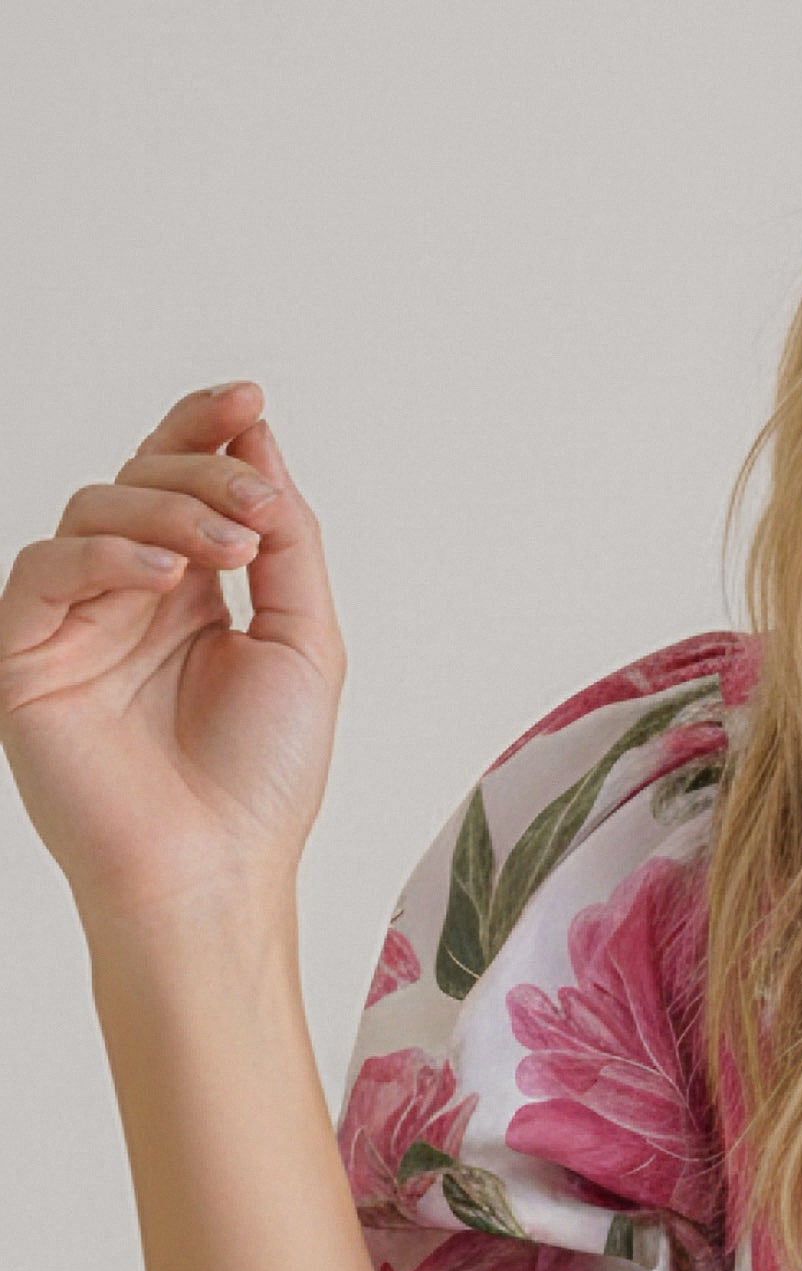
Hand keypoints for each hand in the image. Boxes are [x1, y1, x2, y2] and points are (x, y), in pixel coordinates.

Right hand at [0, 380, 343, 943]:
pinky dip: (106, 556)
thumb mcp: (304, 640)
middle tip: (255, 509)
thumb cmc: (261, 778)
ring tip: (228, 552)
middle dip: (204, 477)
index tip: (249, 400)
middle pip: (141, 482)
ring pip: (94, 512)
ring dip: (168, 513)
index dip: (207, 431)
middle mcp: (127, 599)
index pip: (183, 484)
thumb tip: (258, 439)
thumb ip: (286, 540)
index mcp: (191, 595)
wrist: (214, 869)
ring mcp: (73, 624)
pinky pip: (45, 570)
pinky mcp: (25, 654)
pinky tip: (164, 578)